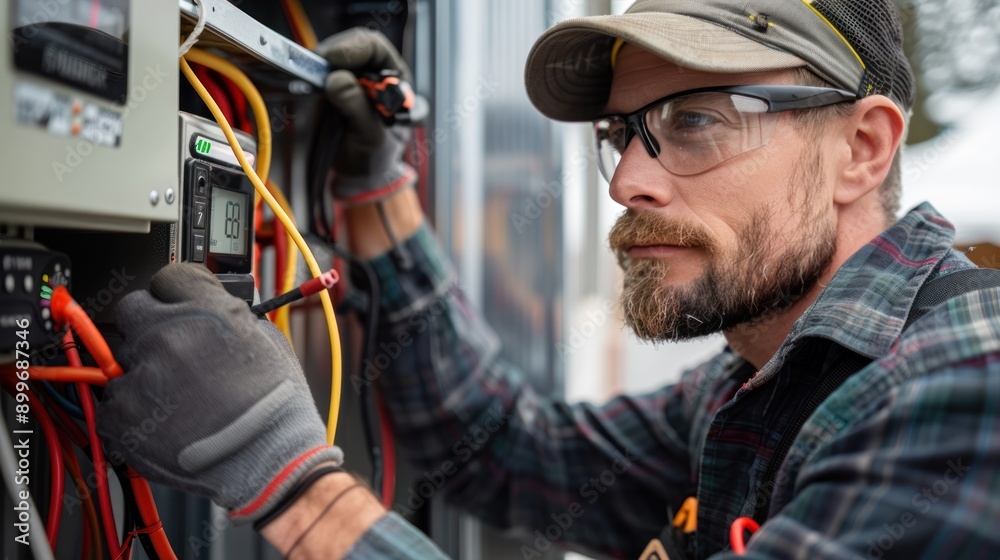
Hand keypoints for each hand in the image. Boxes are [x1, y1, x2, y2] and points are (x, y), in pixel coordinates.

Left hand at [97, 263, 341, 524]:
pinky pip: (110, 402)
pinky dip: (129, 412)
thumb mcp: (268, 340)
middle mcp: (170, 335)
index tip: (177, 304)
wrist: (270, 458)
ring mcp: (143, 375)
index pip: (169, 276)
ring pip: (118, 357)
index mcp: (208, 310)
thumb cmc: (277, 406)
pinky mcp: (124, 416)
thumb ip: (230, 316)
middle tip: (170, 349)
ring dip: (139, 370)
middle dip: (149, 325)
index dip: (175, 293)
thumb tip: (211, 310)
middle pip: (132, 309)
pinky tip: (160, 420)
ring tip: (173, 395)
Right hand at [317, 28, 415, 205]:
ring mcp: (350, 78)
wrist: (361, 177)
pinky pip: (317, 72)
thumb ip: (357, 108)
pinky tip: (306, 85)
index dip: (354, 48)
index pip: (375, 49)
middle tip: (315, 68)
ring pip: (331, 57)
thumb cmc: (375, 157)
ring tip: (310, 81)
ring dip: (318, 65)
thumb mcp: (371, 137)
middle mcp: (373, 73)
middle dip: (333, 54)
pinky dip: (309, 75)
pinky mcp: (329, 87)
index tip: (334, 59)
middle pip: (351, 46)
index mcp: (395, 80)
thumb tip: (336, 79)